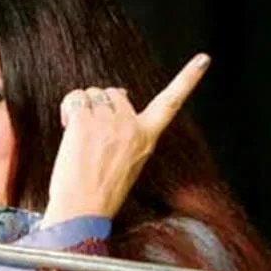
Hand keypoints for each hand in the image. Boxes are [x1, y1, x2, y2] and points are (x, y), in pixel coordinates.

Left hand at [42, 53, 210, 225]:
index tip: (204, 59)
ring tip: (78, 134)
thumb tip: (119, 95)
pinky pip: (76, 99)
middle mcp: (132, 127)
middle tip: (89, 131)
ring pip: (93, 93)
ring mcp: (109, 123)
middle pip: (115, 93)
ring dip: (82, 106)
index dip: (188, 79)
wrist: (81, 211)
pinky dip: (68, 108)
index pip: (172, 103)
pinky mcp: (85, 122)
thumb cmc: (99, 191)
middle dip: (100, 105)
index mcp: (147, 138)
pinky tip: (67, 126)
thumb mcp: (127, 162)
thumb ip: (126, 131)